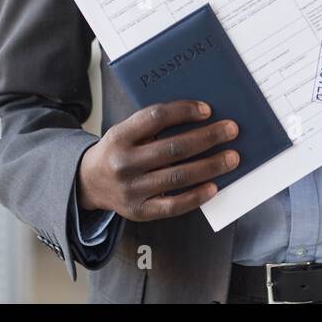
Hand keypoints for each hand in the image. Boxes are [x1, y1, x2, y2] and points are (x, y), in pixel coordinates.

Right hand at [77, 100, 239, 219]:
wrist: (89, 183)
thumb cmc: (118, 151)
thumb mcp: (126, 132)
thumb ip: (153, 125)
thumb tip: (200, 118)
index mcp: (120, 136)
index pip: (155, 117)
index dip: (184, 111)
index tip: (207, 110)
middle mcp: (124, 163)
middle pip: (173, 148)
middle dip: (207, 138)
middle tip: (231, 130)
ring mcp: (131, 190)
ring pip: (178, 176)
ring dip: (210, 166)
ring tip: (232, 157)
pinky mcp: (139, 211)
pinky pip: (173, 205)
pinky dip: (196, 196)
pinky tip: (214, 186)